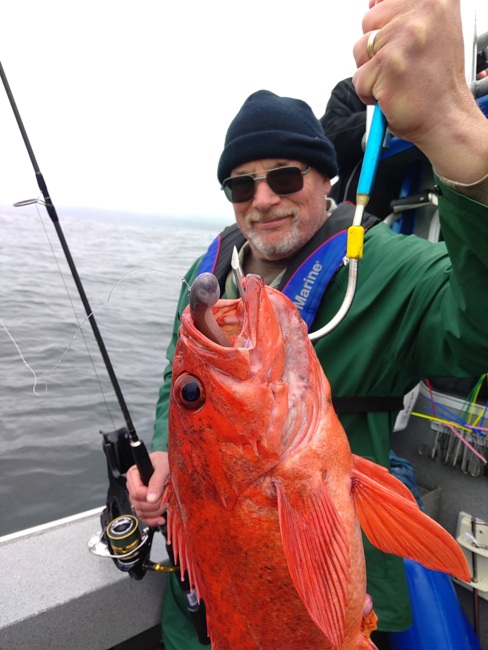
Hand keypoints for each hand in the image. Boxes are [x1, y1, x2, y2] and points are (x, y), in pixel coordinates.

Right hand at [126, 450, 168, 526]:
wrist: (172, 464)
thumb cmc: (166, 461)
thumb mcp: (163, 467)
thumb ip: (157, 481)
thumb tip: (151, 498)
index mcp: (133, 474)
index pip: (135, 492)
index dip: (148, 496)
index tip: (160, 494)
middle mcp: (134, 486)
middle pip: (138, 504)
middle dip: (154, 505)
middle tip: (167, 497)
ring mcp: (139, 496)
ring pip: (141, 512)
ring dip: (156, 512)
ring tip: (167, 505)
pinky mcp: (146, 504)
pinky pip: (145, 517)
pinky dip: (153, 520)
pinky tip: (161, 519)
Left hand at [352, 0, 487, 182]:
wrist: (447, 118)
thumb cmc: (436, 81)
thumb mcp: (431, 32)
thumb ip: (405, 14)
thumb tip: (374, 3)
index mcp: (435, 0)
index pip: (384, 2)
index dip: (385, 23)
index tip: (397, 40)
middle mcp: (423, 13)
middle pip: (369, 21)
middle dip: (376, 48)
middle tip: (401, 66)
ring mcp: (405, 39)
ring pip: (360, 49)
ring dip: (371, 71)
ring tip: (397, 81)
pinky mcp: (388, 66)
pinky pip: (358, 78)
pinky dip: (368, 93)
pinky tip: (392, 95)